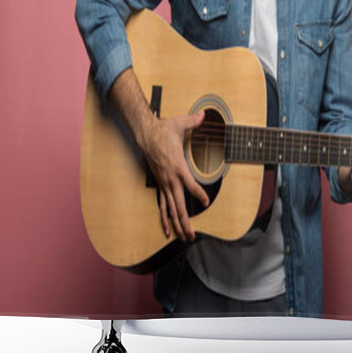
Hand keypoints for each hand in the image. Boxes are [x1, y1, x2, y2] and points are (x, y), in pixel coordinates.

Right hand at [140, 110, 208, 241]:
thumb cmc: (164, 130)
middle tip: (192, 236)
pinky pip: (163, 205)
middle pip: (178, 205)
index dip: (198, 193)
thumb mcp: (181, 123)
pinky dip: (165, 218)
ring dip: (178, 224)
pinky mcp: (160, 184)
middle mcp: (170, 179)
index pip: (189, 184)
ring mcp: (164, 183)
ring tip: (184, 238)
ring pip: (171, 209)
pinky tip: (168, 230)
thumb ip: (194, 121)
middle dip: (185, 221)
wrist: (145, 134)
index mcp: (178, 166)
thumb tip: (204, 114)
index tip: (206, 201)